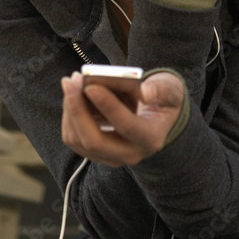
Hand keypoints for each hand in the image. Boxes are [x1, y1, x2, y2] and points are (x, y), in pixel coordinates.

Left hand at [60, 71, 184, 165]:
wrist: (155, 115)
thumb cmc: (161, 98)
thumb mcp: (170, 89)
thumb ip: (161, 89)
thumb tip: (145, 92)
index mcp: (151, 138)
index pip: (127, 126)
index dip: (107, 106)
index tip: (91, 86)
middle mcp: (131, 154)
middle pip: (95, 141)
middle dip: (78, 110)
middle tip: (70, 82)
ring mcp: (110, 157)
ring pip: (78, 140)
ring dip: (70, 109)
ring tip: (72, 82)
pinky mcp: (94, 154)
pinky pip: (72, 137)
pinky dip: (68, 114)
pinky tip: (73, 94)